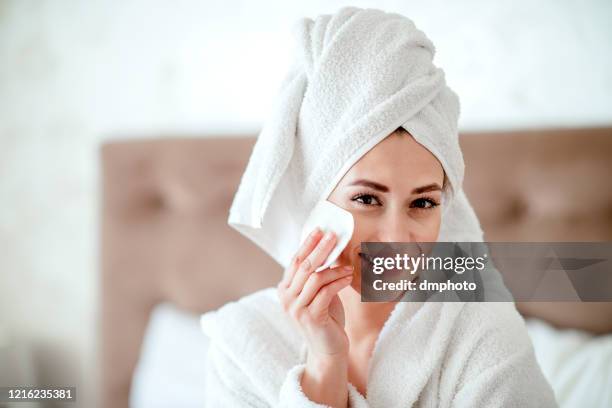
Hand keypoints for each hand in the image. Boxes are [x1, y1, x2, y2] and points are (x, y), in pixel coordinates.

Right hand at [277, 228, 353, 359]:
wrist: (328, 349)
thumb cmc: (326, 318)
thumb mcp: (319, 293)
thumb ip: (318, 275)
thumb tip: (328, 248)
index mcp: (285, 289)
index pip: (295, 261)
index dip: (307, 244)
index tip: (320, 230)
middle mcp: (286, 298)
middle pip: (304, 266)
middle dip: (320, 248)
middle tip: (334, 236)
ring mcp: (296, 308)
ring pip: (315, 278)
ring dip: (334, 269)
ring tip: (348, 266)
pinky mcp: (310, 317)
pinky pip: (326, 292)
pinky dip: (339, 282)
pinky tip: (348, 277)